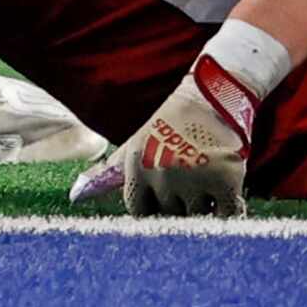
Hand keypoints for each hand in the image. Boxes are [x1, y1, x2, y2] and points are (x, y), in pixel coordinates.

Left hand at [69, 57, 255, 217]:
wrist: (216, 91)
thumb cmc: (175, 120)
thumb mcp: (138, 140)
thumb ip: (113, 169)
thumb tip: (76, 194)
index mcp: (137, 165)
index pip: (139, 211)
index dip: (155, 206)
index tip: (167, 195)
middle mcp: (162, 173)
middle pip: (170, 214)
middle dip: (182, 203)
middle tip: (193, 174)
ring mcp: (194, 177)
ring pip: (198, 215)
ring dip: (206, 204)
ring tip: (209, 172)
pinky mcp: (225, 178)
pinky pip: (226, 214)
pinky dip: (230, 209)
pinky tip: (229, 189)